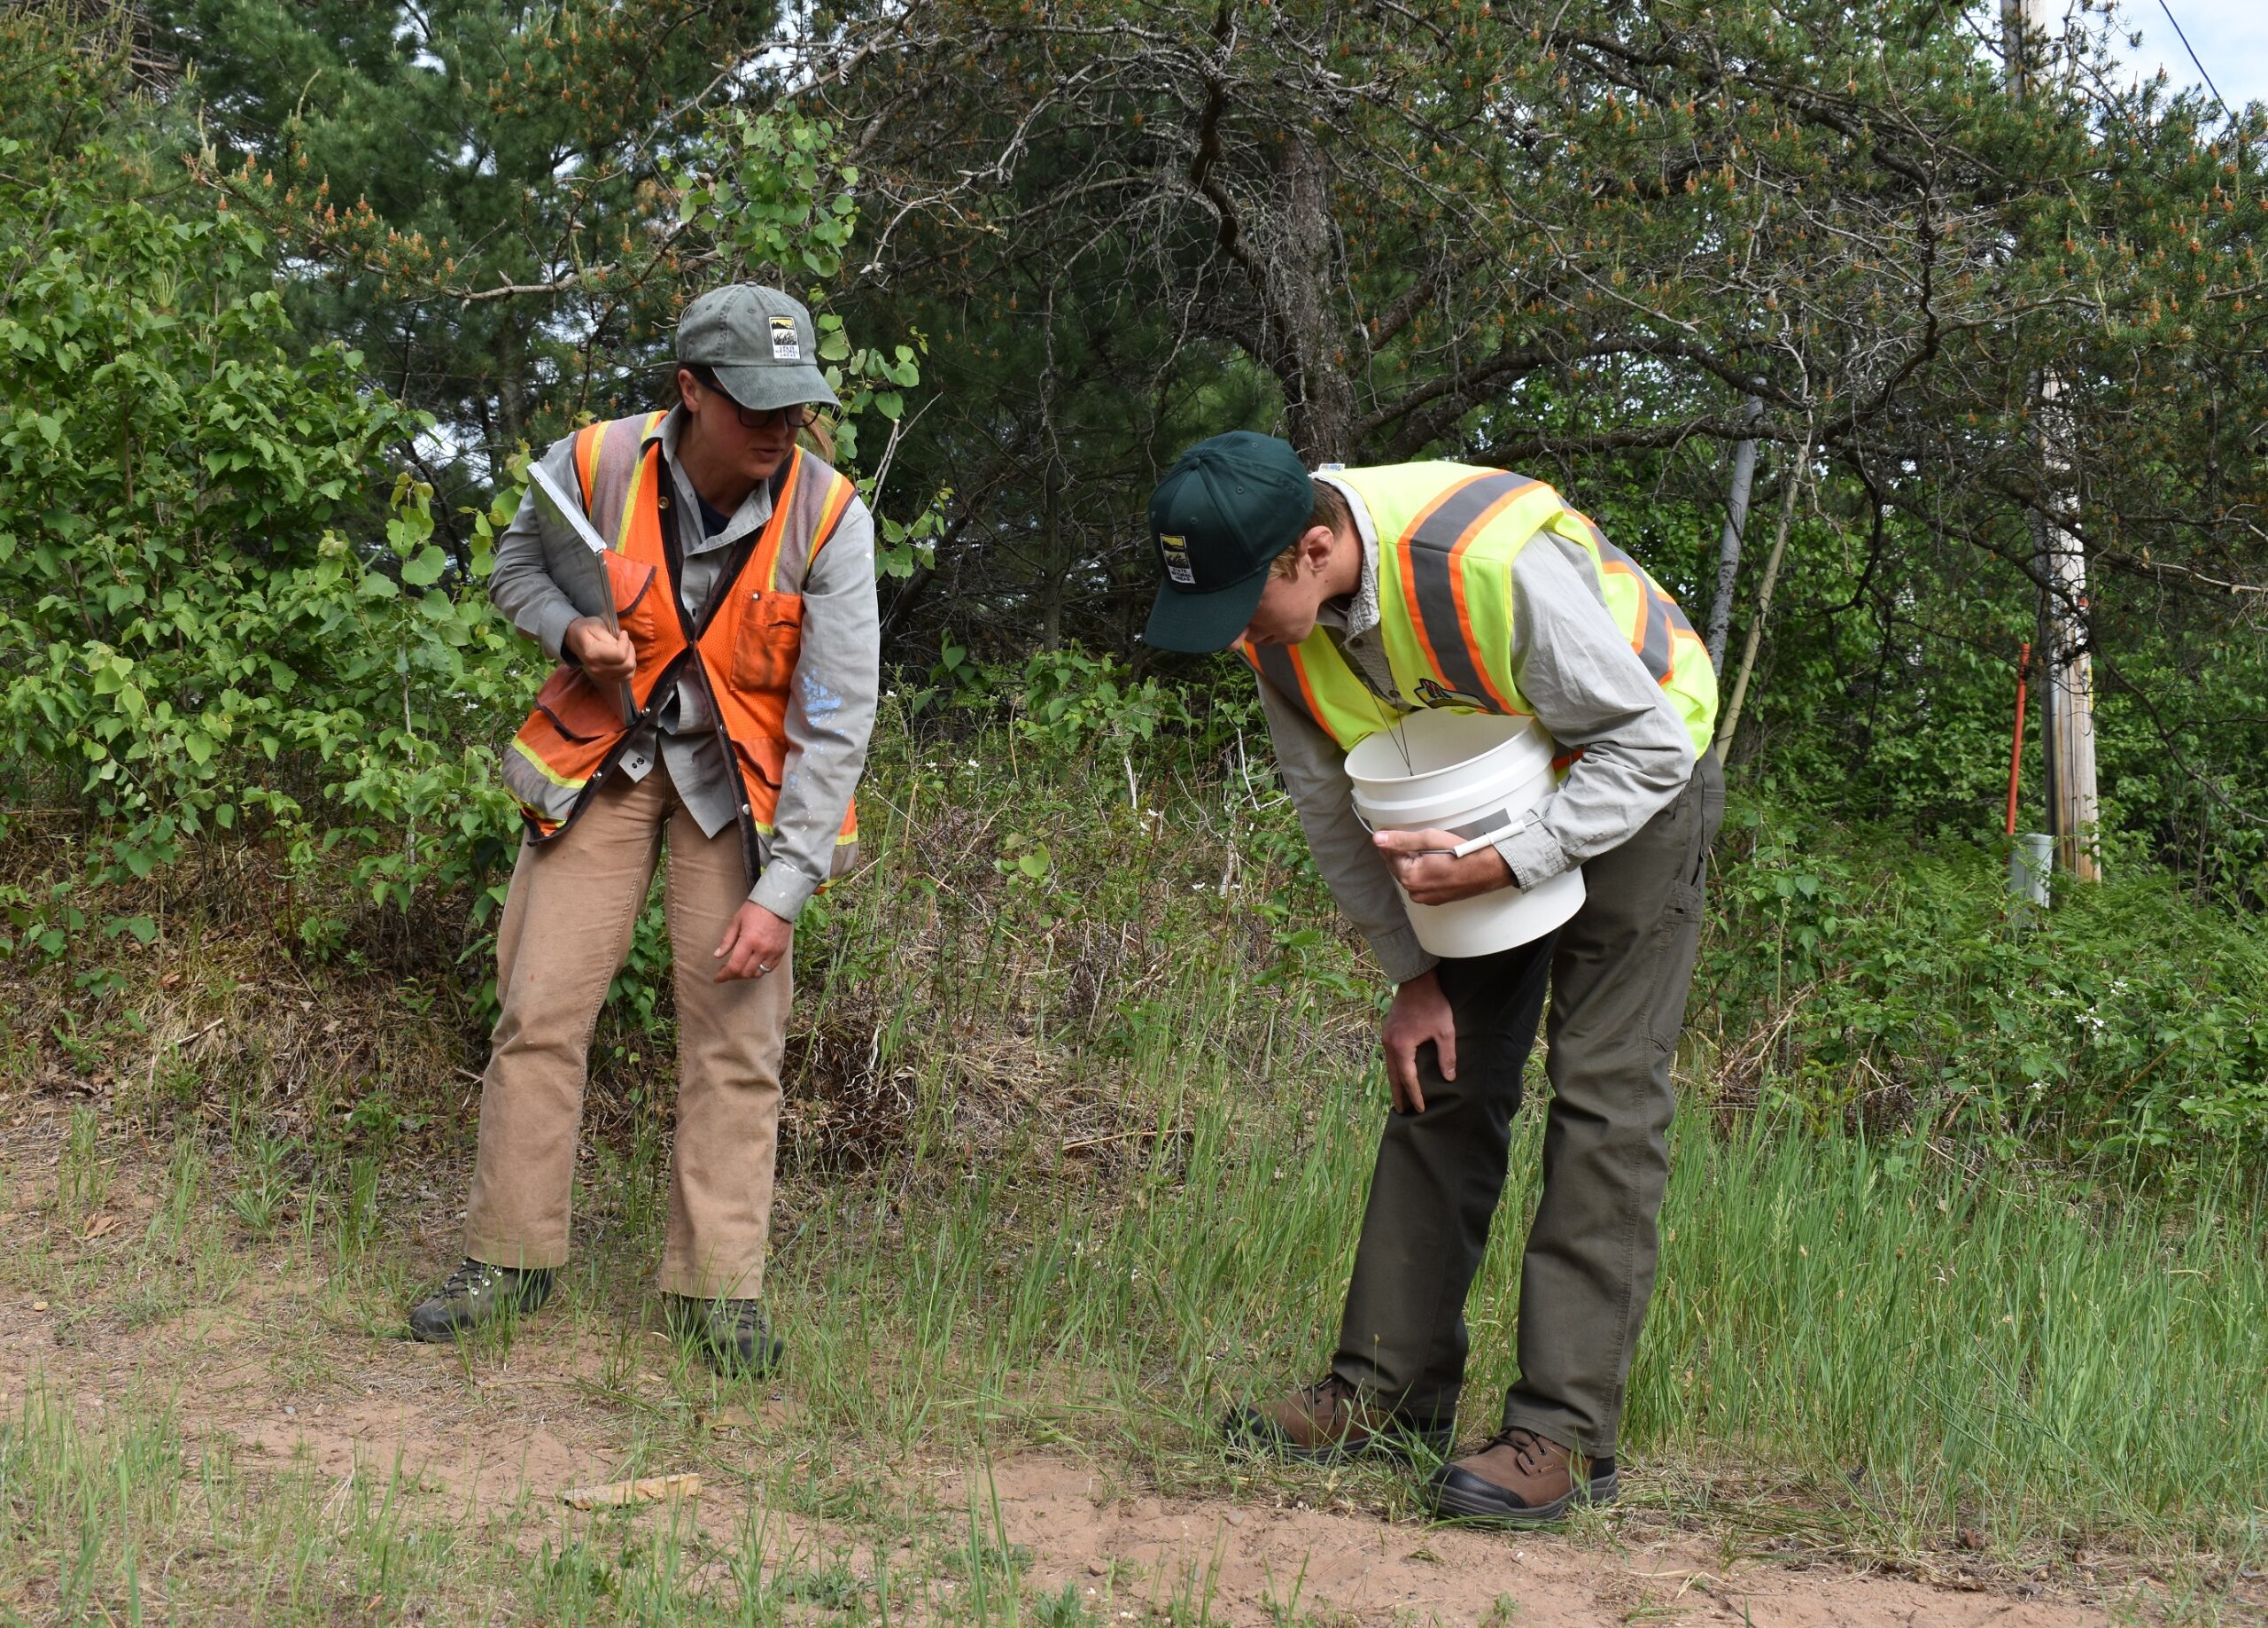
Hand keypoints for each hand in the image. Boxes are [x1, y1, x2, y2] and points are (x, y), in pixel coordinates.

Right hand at [566, 617, 636, 684]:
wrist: (576, 639)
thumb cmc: (587, 629)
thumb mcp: (596, 626)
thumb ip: (609, 637)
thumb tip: (620, 645)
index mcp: (592, 654)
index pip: (620, 655)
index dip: (626, 643)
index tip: (623, 633)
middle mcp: (596, 669)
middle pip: (627, 665)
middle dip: (630, 650)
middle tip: (624, 640)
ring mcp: (601, 676)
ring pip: (629, 673)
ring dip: (631, 659)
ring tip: (624, 648)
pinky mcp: (606, 679)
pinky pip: (627, 677)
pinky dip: (629, 667)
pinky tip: (623, 657)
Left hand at [713, 901, 790, 982]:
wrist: (779, 903)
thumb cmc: (755, 909)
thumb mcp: (736, 921)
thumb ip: (727, 940)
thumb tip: (717, 956)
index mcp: (749, 941)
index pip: (734, 966)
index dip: (724, 975)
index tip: (717, 978)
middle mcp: (762, 950)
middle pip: (745, 973)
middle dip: (733, 975)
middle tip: (726, 971)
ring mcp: (773, 952)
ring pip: (758, 974)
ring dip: (746, 975)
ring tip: (739, 969)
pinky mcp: (781, 952)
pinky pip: (769, 969)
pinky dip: (759, 970)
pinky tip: (752, 965)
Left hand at [1373, 828, 1515, 904]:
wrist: (1488, 870)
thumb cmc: (1462, 854)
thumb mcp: (1429, 840)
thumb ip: (1401, 840)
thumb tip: (1378, 839)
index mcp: (1409, 877)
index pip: (1389, 854)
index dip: (1395, 841)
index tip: (1401, 833)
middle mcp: (1415, 892)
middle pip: (1399, 866)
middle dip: (1404, 852)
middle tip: (1421, 842)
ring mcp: (1426, 898)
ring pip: (1411, 875)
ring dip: (1414, 863)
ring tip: (1431, 852)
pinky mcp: (1436, 899)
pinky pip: (1422, 883)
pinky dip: (1425, 873)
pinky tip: (1437, 864)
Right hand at [1381, 970, 1455, 1113]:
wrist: (1416, 981)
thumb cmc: (1432, 1004)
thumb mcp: (1445, 1031)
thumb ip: (1447, 1056)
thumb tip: (1448, 1078)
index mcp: (1402, 1046)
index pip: (1408, 1078)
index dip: (1415, 1094)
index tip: (1421, 1108)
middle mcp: (1389, 1044)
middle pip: (1393, 1075)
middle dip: (1398, 1094)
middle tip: (1401, 1111)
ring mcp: (1386, 1037)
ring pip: (1389, 1066)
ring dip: (1394, 1082)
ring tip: (1399, 1096)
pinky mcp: (1388, 1031)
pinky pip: (1389, 1056)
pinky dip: (1394, 1068)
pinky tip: (1399, 1072)